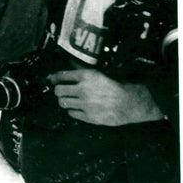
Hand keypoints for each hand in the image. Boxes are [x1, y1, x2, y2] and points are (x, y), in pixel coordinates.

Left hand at [48, 69, 165, 125]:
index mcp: (87, 76)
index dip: (55, 78)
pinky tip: (78, 107)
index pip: (61, 76)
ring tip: (70, 99)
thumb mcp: (98, 73)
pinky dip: (72, 110)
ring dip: (64, 100)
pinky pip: (71, 113)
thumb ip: (81, 70)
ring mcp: (85, 104)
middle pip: (58, 90)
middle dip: (58, 90)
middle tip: (61, 90)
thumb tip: (67, 66)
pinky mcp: (88, 116)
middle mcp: (84, 90)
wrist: (129, 103)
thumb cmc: (115, 87)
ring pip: (62, 102)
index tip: (53, 79)